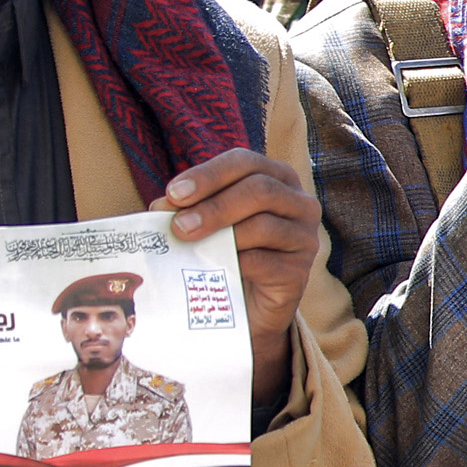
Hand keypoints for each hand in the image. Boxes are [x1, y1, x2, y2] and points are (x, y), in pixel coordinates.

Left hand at [158, 150, 323, 408]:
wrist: (244, 304)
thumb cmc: (223, 251)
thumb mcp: (205, 222)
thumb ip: (187, 208)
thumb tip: (161, 206)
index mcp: (277, 178)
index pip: (245, 162)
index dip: (209, 175)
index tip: (174, 194)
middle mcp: (300, 203)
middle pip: (260, 190)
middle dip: (214, 206)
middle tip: (179, 226)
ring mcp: (305, 238)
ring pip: (264, 226)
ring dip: (221, 235)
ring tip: (189, 246)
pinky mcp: (299, 272)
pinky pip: (266, 262)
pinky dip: (235, 264)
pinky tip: (214, 269)